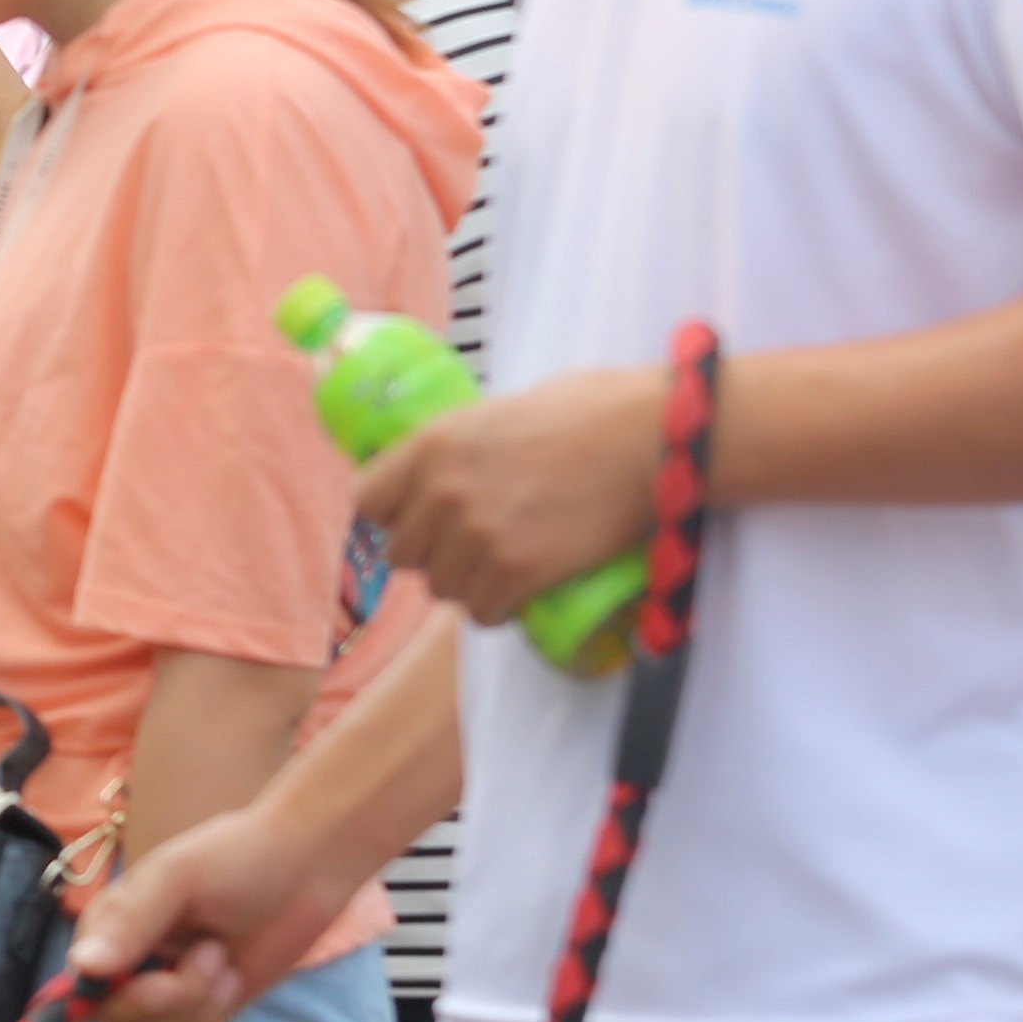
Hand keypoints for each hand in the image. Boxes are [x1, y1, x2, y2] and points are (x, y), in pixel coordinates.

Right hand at [66, 799, 362, 1021]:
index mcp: (104, 928)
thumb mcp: (178, 878)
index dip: (123, 999)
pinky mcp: (193, 1014)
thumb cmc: (237, 858)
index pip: (82, 990)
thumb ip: (130, 921)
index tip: (166, 981)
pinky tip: (229, 987)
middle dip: (171, 1004)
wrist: (305, 869)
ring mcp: (158, 993)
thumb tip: (83, 966)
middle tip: (214, 955)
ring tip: (226, 967)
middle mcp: (122, 965)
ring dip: (194, 1016)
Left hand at [352, 364, 656, 618]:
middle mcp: (442, 493)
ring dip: (466, 584)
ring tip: (499, 569)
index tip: (418, 520)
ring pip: (441, 589)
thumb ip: (462, 444)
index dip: (392, 516)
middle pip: (403, 555)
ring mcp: (477, 536)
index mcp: (431, 445)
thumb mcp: (503, 411)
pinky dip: (498, 609)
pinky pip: (482, 611)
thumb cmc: (592, 410)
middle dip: (433, 554)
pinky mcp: (517, 572)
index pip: (367, 502)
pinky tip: (518, 594)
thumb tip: (447, 464)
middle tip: (469, 548)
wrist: (655, 439)